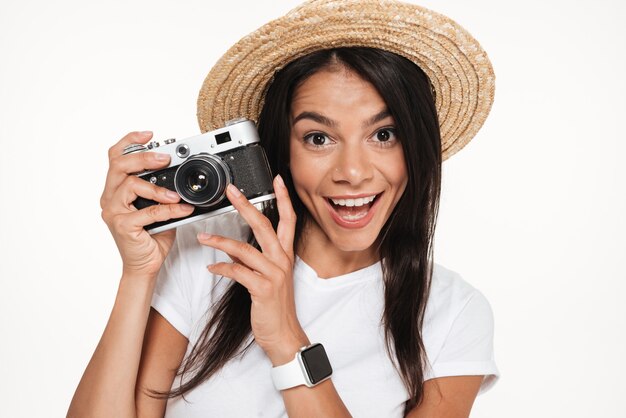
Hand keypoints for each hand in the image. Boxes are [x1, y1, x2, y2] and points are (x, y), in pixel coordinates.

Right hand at [100, 131, 194, 278]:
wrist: (145, 266)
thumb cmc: (151, 236)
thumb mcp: (158, 207)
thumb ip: (162, 189)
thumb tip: (182, 172)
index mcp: (115, 190)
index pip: (116, 157)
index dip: (129, 141)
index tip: (149, 135)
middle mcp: (110, 198)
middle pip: (119, 165)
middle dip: (143, 157)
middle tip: (164, 158)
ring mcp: (113, 212)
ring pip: (131, 185)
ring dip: (157, 187)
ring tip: (176, 194)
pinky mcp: (122, 226)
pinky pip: (148, 211)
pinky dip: (168, 209)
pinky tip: (182, 209)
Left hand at [197, 175, 308, 364]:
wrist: (284, 333)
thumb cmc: (274, 305)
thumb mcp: (267, 277)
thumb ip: (253, 259)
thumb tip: (233, 248)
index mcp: (284, 254)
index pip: (287, 219)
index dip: (283, 198)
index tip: (277, 180)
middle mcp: (281, 260)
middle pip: (264, 225)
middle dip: (246, 205)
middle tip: (231, 190)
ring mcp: (274, 274)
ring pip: (244, 248)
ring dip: (220, 240)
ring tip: (202, 236)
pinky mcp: (263, 288)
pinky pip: (237, 272)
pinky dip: (221, 267)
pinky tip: (211, 267)